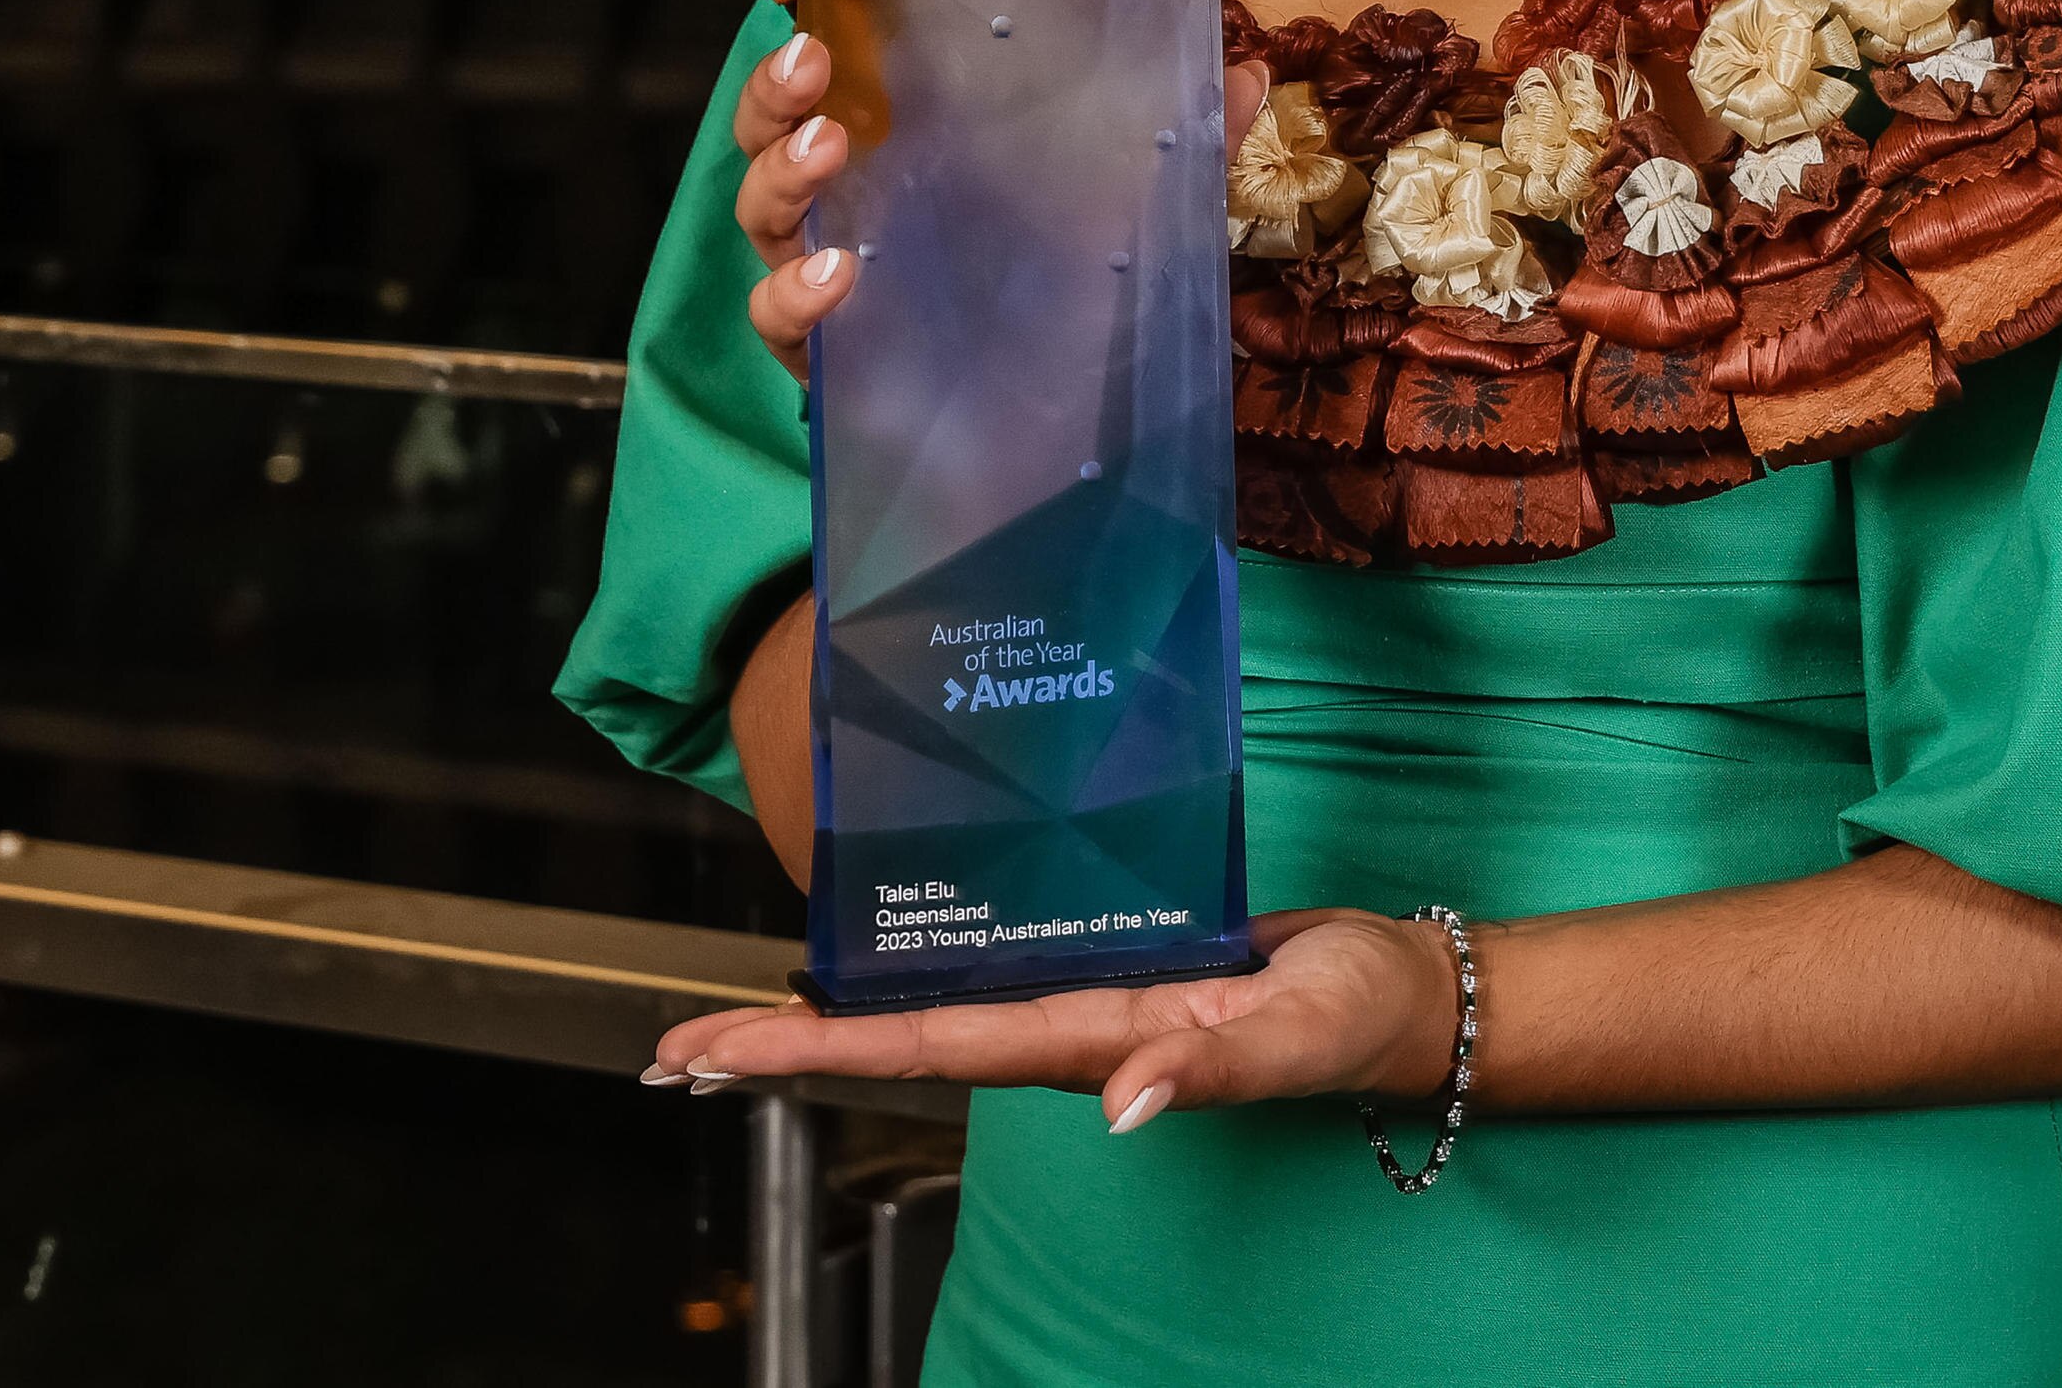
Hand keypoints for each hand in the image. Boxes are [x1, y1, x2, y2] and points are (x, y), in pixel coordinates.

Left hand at [641, 907, 1458, 1134]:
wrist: (1392, 993)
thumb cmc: (1346, 1017)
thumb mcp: (1288, 1039)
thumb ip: (1207, 1069)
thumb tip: (1122, 1106)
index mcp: (1086, 1041)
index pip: (922, 1046)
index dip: (812, 1050)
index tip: (714, 1054)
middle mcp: (1059, 1025)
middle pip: (895, 1037)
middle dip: (780, 1048)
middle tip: (669, 1047)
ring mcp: (1075, 996)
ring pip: (930, 1006)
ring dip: (827, 1017)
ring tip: (731, 1019)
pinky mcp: (1103, 958)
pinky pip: (989, 965)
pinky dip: (915, 962)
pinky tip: (869, 954)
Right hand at [731, 0, 1273, 386]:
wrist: (1060, 430)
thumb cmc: (1074, 290)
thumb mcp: (1139, 204)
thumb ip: (1187, 137)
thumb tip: (1252, 70)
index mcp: (916, 131)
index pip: (862, 37)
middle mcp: (859, 190)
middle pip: (777, 114)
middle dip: (780, 74)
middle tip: (816, 54)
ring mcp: (831, 267)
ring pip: (759, 204)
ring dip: (782, 166)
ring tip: (828, 144)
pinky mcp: (828, 353)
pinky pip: (779, 315)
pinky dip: (795, 290)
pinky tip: (840, 272)